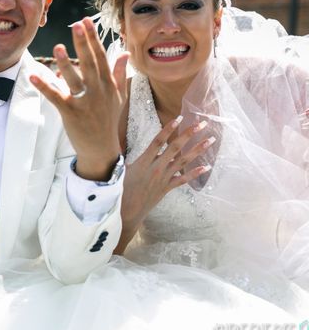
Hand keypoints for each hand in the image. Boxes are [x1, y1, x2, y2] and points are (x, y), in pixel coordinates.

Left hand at [30, 17, 128, 180]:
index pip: (100, 56)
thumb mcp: (119, 96)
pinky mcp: (71, 113)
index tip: (85, 21)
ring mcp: (85, 102)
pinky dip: (45, 87)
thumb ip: (120, 73)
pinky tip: (35, 76)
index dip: (92, 38)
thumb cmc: (108, 121)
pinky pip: (56, 97)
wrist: (102, 149)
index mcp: (108, 84)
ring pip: (74, 79)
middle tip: (76, 25)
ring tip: (57, 47)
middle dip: (83, 43)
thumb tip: (125, 53)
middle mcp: (98, 91)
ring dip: (65, 64)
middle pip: (89, 63)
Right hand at [115, 117, 213, 252]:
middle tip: (202, 124)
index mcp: (143, 162)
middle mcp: (156, 168)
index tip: (178, 118)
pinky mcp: (167, 188)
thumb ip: (126, 157)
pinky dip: (195, 173)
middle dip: (189, 134)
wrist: (127, 211)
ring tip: (210, 140)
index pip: (158, 142)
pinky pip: (183, 179)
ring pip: (183, 161)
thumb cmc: (120, 190)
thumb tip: (119, 144)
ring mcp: (163, 178)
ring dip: (198, 150)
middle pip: (175, 148)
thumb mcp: (121, 170)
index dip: (168, 130)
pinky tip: (206, 166)